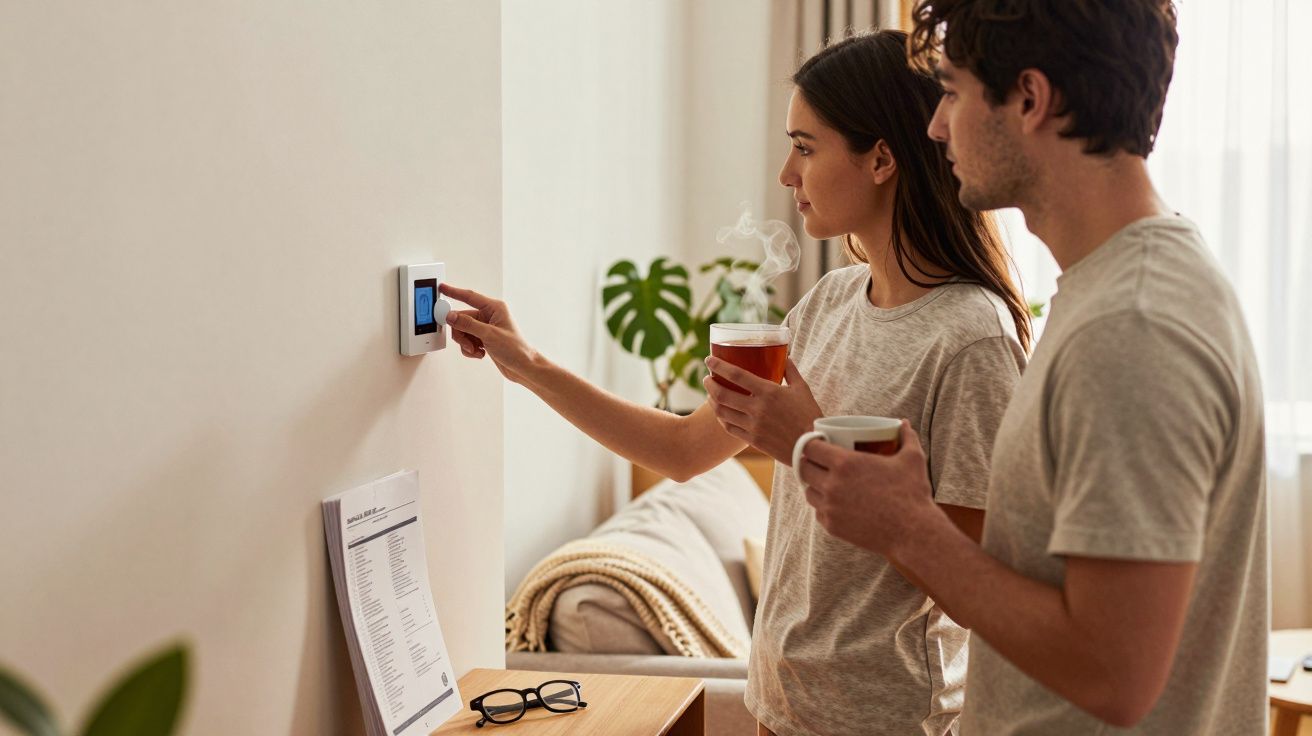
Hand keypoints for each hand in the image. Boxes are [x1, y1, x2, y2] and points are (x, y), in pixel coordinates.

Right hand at [439, 283, 537, 383]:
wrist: (523, 367)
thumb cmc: (516, 349)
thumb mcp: (489, 335)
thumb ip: (468, 324)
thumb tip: (451, 316)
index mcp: (494, 308)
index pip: (470, 296)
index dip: (454, 292)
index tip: (442, 288)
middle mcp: (489, 316)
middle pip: (462, 319)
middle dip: (462, 333)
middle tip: (468, 344)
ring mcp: (485, 328)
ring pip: (463, 331)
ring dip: (466, 343)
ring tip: (476, 350)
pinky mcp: (484, 339)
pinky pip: (467, 340)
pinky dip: (470, 349)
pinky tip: (480, 353)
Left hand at [702, 356, 822, 463]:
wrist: (813, 447)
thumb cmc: (809, 415)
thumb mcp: (802, 389)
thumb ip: (791, 371)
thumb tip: (785, 357)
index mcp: (769, 392)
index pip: (736, 375)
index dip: (719, 366)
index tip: (709, 359)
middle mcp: (757, 408)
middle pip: (723, 394)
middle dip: (709, 384)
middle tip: (707, 378)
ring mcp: (753, 426)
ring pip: (722, 412)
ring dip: (712, 401)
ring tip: (710, 395)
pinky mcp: (753, 440)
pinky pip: (730, 428)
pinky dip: (722, 419)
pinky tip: (721, 413)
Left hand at [796, 420, 940, 555]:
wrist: (912, 533)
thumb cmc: (912, 493)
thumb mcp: (912, 459)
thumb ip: (907, 437)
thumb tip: (905, 423)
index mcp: (845, 464)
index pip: (810, 447)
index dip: (810, 442)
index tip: (816, 442)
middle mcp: (832, 485)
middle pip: (804, 469)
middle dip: (808, 462)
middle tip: (817, 460)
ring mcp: (830, 508)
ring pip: (808, 492)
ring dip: (813, 484)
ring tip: (822, 480)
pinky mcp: (832, 527)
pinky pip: (819, 512)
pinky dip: (823, 506)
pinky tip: (832, 502)